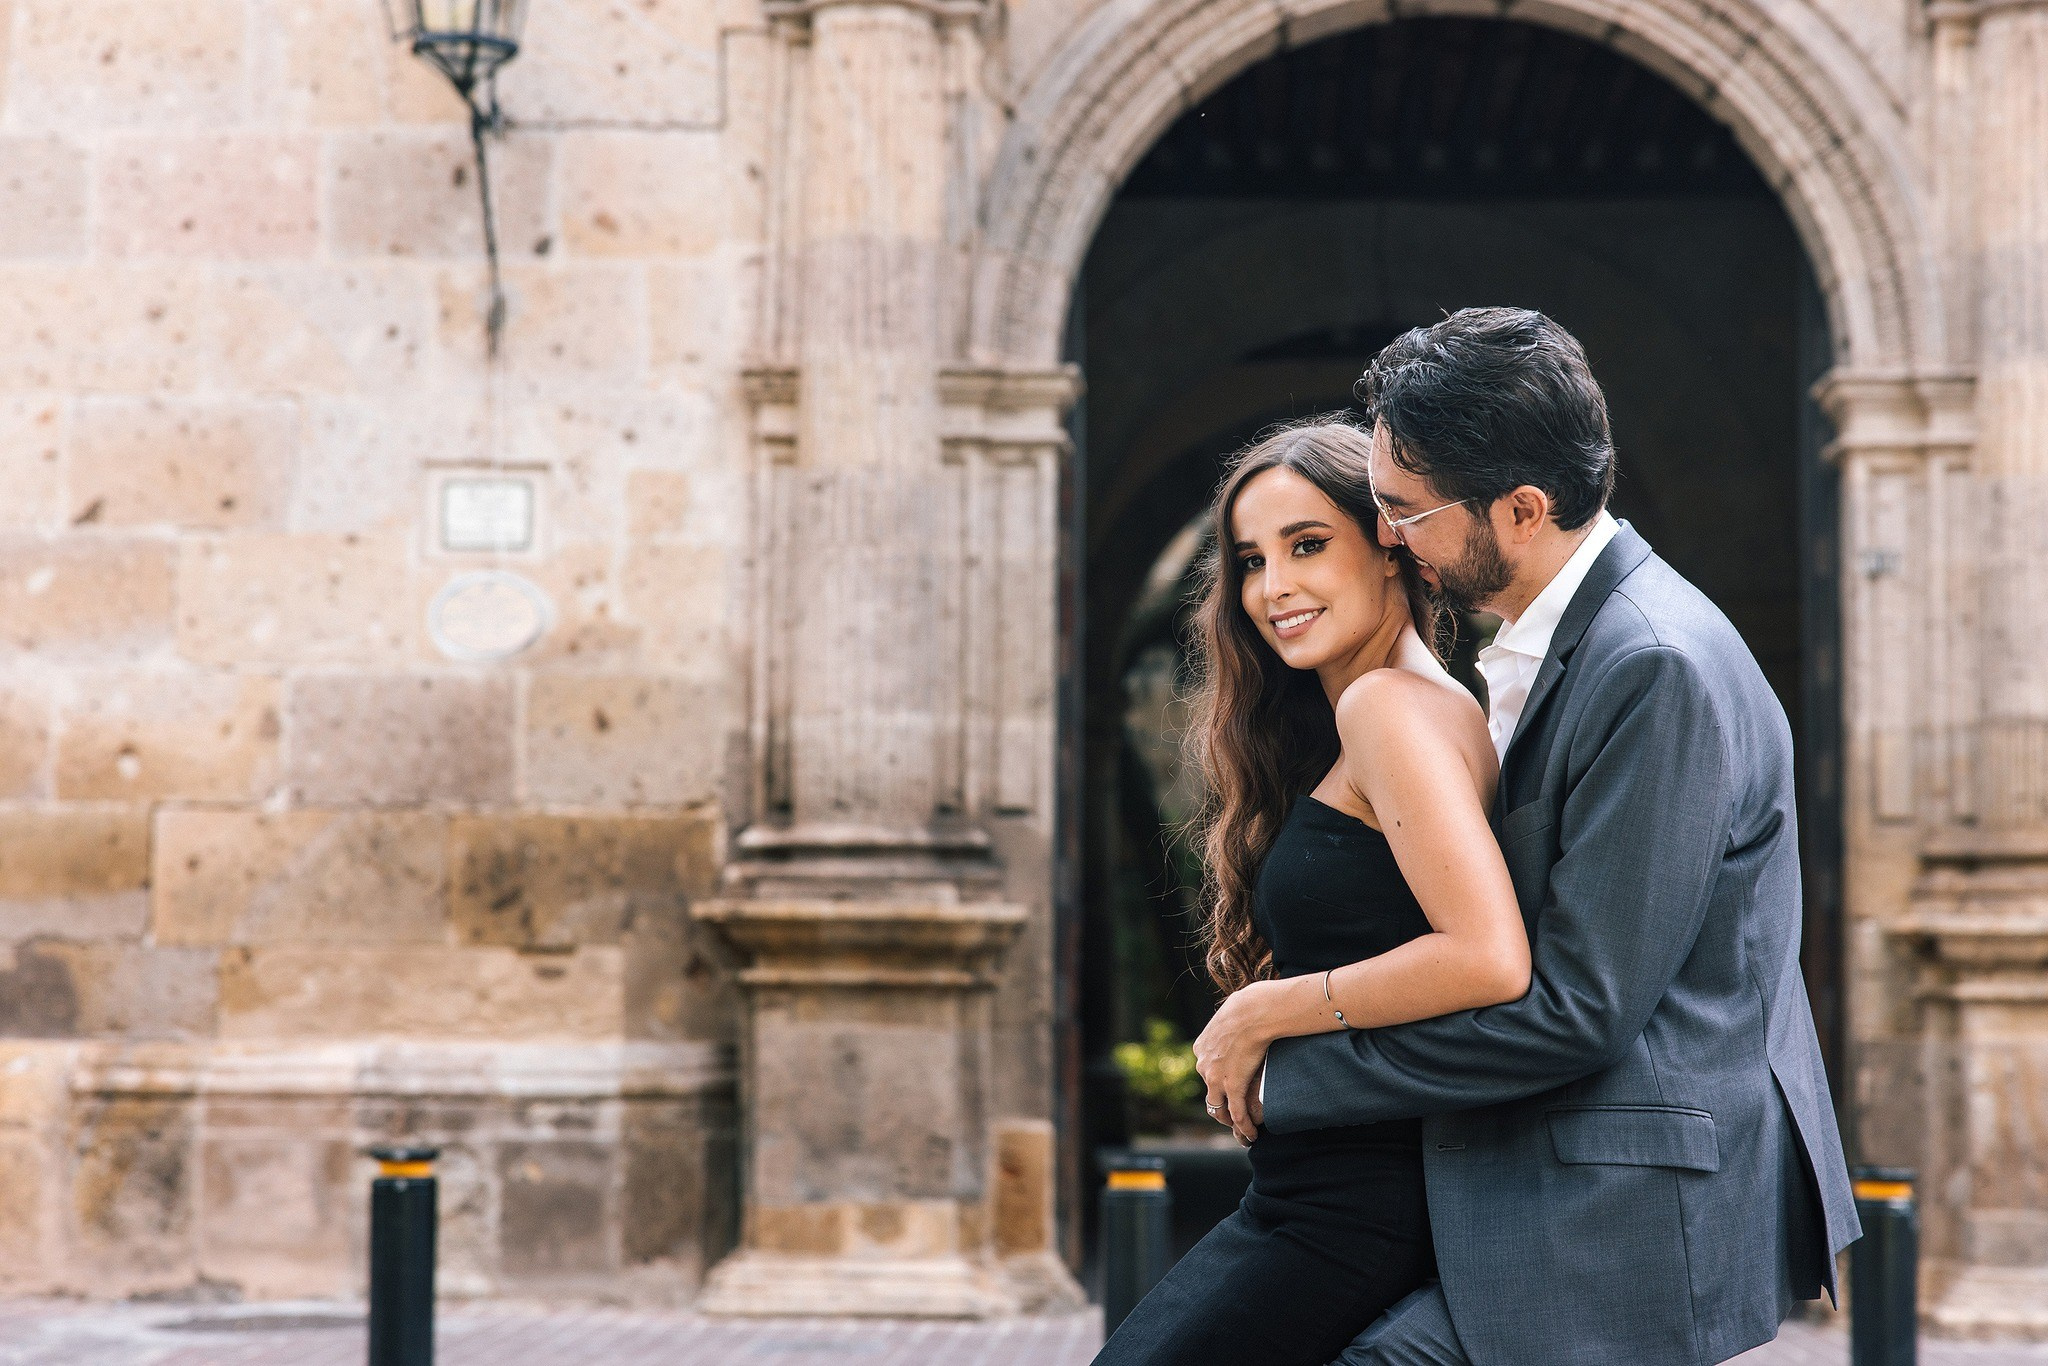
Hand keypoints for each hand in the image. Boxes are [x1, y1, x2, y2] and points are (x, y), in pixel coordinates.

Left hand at [1194, 981, 1274, 1143]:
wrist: (1254, 1011)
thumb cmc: (1249, 1006)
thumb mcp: (1230, 1013)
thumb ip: (1229, 1023)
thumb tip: (1242, 1013)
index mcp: (1201, 1047)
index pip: (1206, 1073)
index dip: (1218, 1084)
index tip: (1229, 1089)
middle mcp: (1203, 1065)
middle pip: (1209, 1092)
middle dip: (1221, 1105)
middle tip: (1234, 1116)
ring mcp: (1215, 1078)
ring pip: (1218, 1108)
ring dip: (1230, 1121)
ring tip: (1242, 1130)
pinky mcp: (1231, 1086)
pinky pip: (1236, 1113)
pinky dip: (1244, 1126)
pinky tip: (1252, 1134)